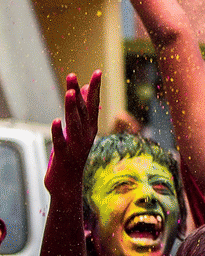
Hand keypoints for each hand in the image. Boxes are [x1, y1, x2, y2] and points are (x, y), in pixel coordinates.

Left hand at [44, 71, 100, 195]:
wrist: (69, 183)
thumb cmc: (72, 154)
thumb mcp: (79, 130)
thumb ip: (82, 110)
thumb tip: (85, 88)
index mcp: (90, 128)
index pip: (93, 104)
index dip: (95, 88)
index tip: (97, 71)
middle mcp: (86, 135)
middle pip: (83, 111)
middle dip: (79, 93)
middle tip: (73, 75)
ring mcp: (76, 146)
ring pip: (74, 124)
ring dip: (72, 108)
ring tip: (70, 93)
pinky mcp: (64, 156)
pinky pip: (61, 142)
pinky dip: (59, 132)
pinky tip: (56, 121)